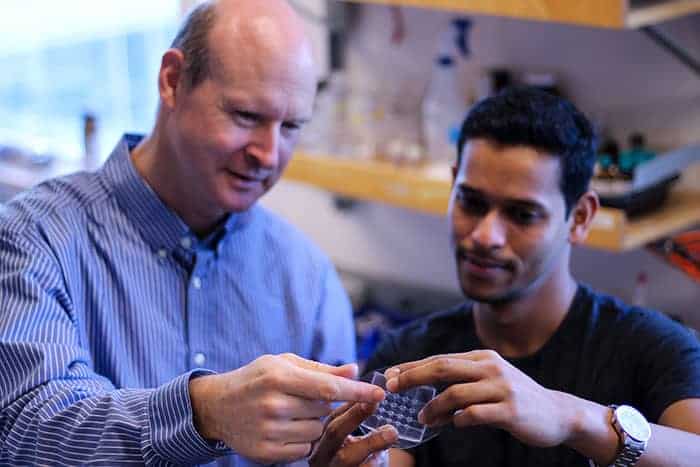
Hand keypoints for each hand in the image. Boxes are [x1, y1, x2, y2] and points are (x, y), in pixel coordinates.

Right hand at [189, 353, 384, 464]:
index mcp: (280, 376)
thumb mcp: (284, 364)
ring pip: (317, 432)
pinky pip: (303, 450)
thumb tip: (355, 370)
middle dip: (322, 404)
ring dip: (312, 424)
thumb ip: (321, 369)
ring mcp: (268, 430)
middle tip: (301, 398)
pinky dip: (301, 441)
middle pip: (324, 410)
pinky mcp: (265, 452)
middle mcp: (274, 403)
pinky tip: (284, 429)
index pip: (328, 386)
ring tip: (290, 413)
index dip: (357, 390)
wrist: (217, 406)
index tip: (380, 393)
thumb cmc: (257, 379)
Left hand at [385, 350, 575, 447]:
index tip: (390, 374)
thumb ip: (460, 383)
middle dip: (413, 377)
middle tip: (393, 388)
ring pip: (455, 393)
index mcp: (482, 358)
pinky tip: (455, 424)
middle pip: (442, 367)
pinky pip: (474, 414)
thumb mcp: (488, 382)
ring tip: (423, 419)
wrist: (557, 414)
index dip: (413, 366)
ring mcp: (502, 388)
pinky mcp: (510, 409)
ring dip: (434, 407)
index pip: (439, 358)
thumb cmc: (514, 399)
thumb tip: (423, 395)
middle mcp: (490, 368)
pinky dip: (459, 420)